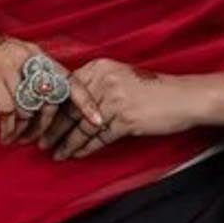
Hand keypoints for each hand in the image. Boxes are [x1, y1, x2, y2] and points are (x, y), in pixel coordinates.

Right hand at [0, 21, 108, 148]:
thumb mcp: (18, 60)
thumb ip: (35, 76)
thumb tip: (51, 105)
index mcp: (39, 55)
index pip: (70, 79)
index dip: (86, 101)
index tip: (98, 121)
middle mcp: (28, 58)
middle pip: (50, 99)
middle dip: (47, 124)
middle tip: (41, 140)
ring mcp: (10, 66)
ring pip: (29, 107)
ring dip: (25, 129)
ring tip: (19, 139)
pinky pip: (8, 110)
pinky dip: (9, 128)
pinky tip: (6, 138)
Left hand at [32, 60, 203, 160]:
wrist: (184, 98)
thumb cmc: (154, 90)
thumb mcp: (121, 78)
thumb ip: (97, 86)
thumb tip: (71, 105)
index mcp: (99, 67)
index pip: (67, 90)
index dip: (52, 108)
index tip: (40, 120)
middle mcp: (103, 81)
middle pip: (71, 109)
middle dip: (54, 128)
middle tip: (40, 141)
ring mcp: (114, 100)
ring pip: (82, 126)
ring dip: (66, 142)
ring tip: (55, 153)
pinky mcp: (125, 119)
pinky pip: (98, 137)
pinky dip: (85, 148)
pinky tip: (76, 155)